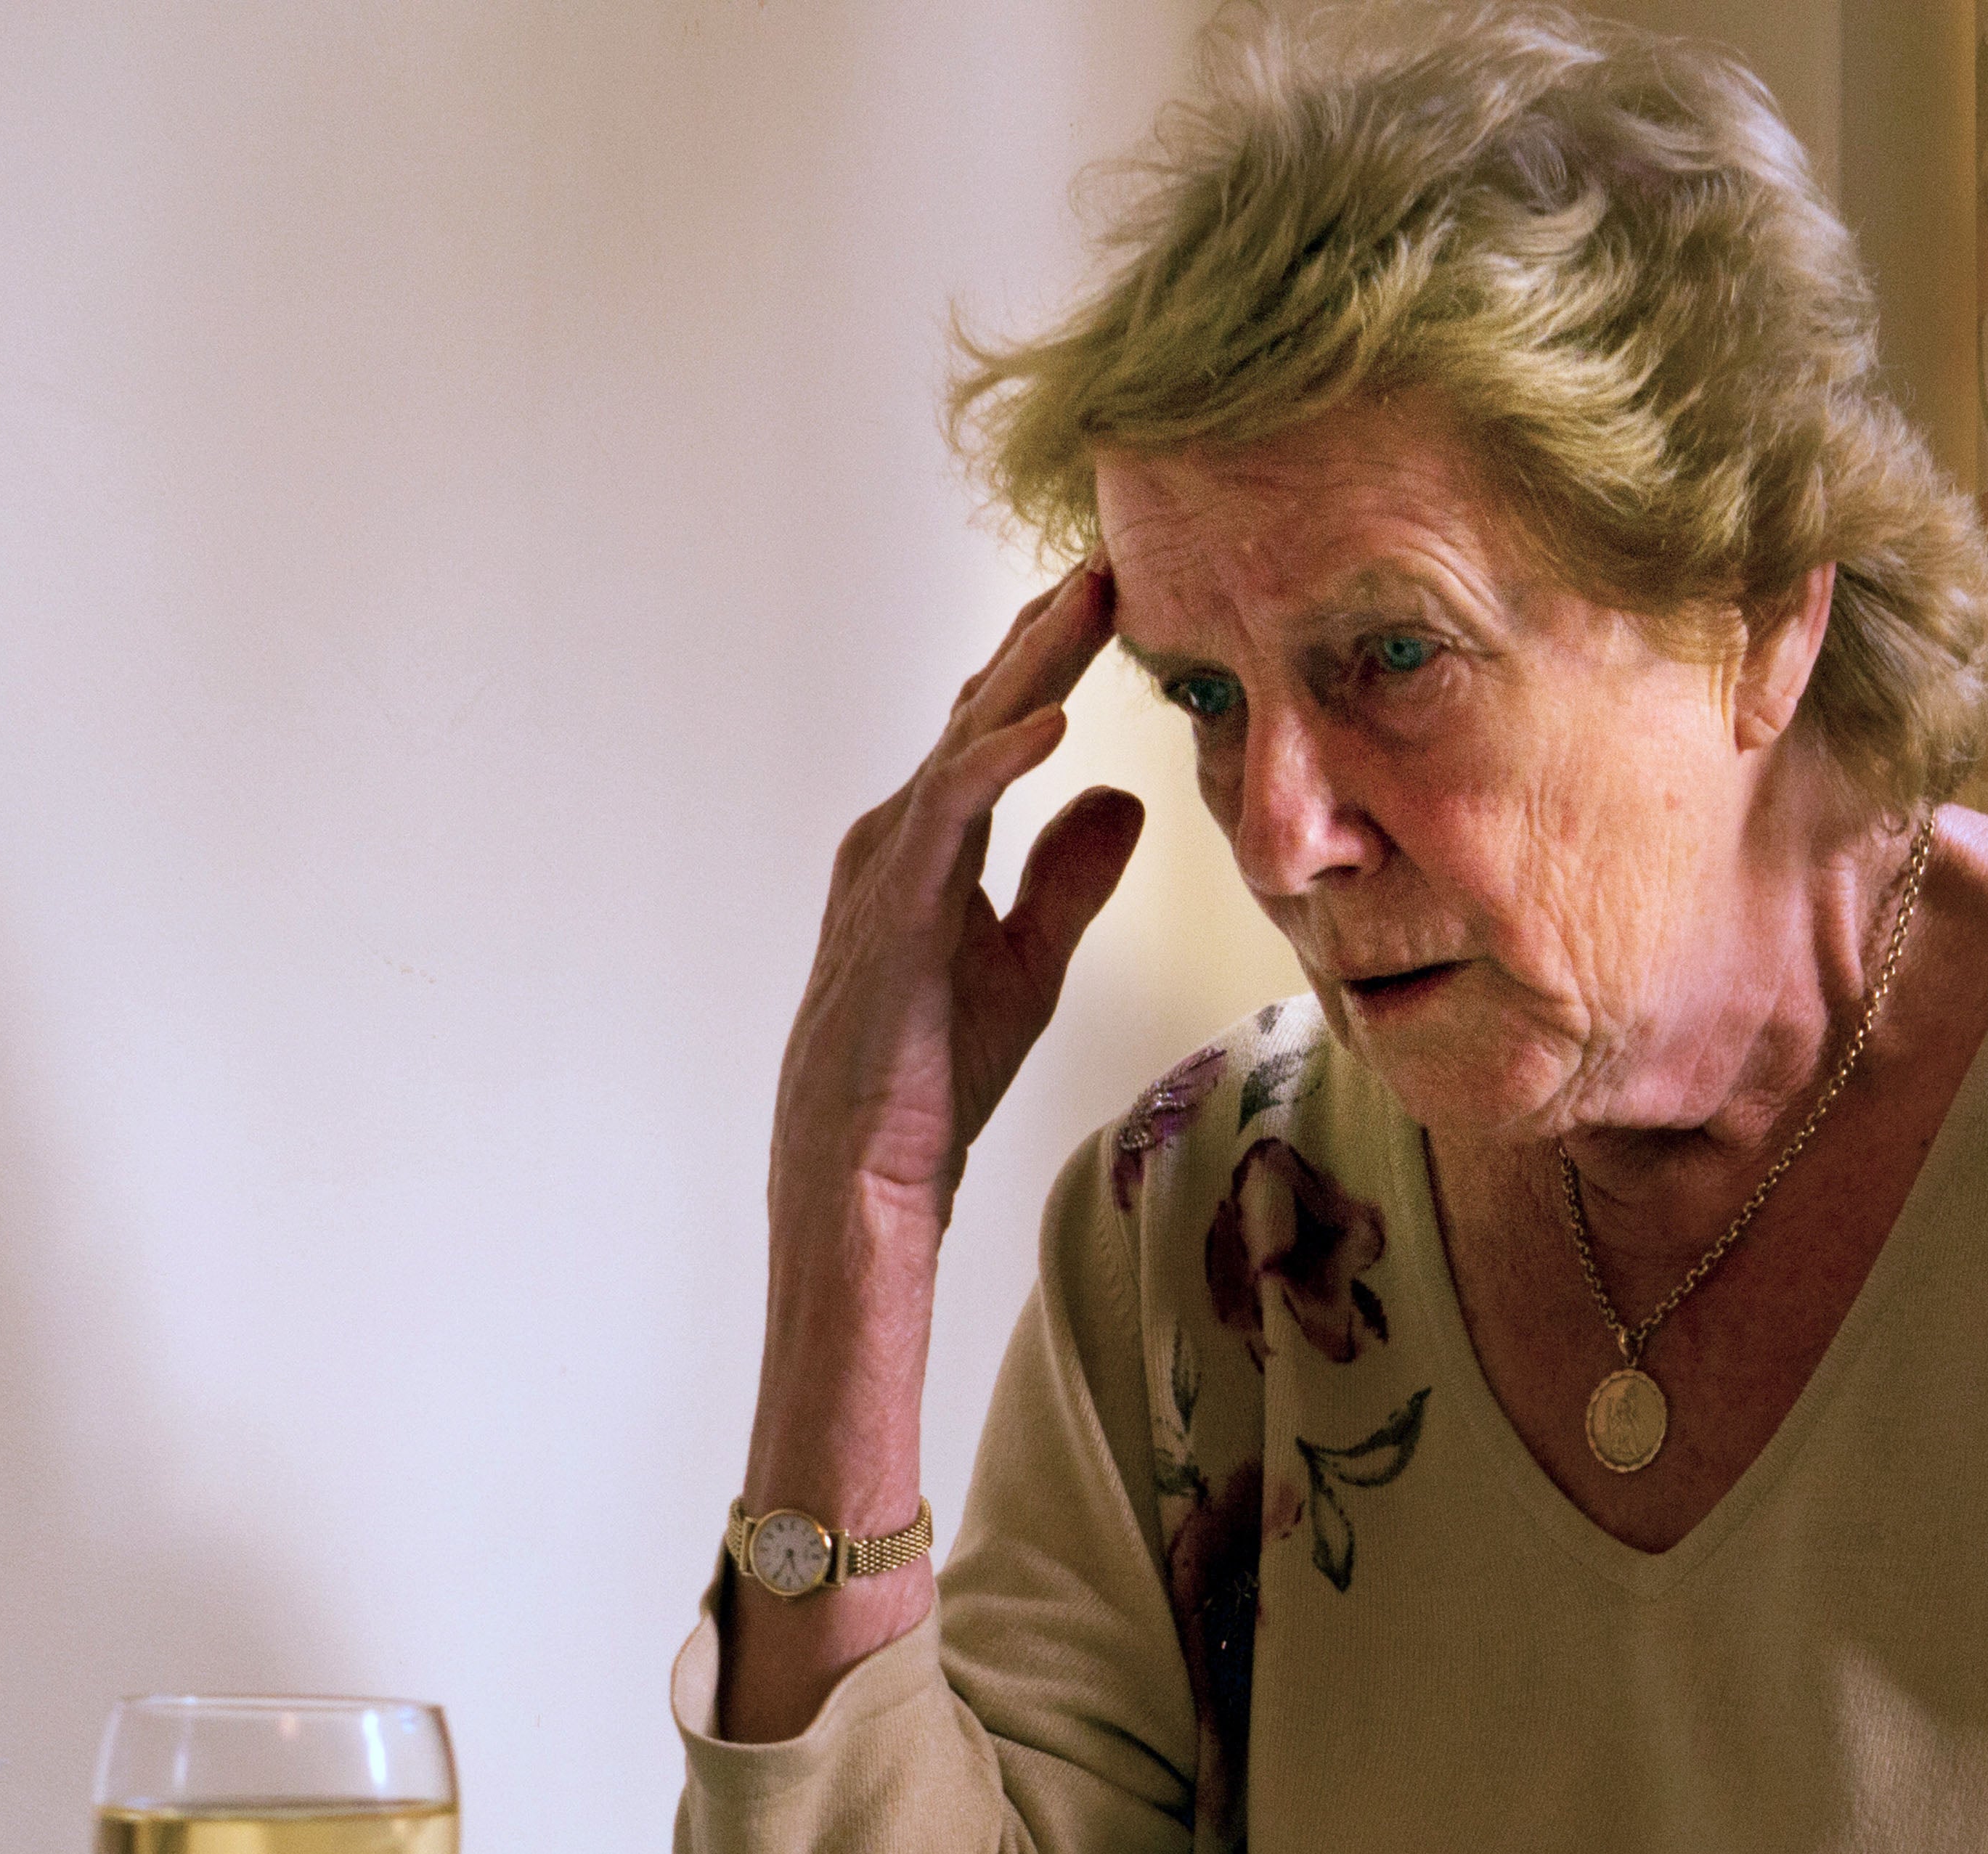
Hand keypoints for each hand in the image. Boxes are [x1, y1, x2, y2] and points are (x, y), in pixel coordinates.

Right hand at [775, 562, 1144, 1228]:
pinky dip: (999, 763)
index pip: (997, 723)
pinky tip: (1054, 723)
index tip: (1113, 588)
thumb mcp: (1029, 959)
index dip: (1052, 653)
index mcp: (932, 841)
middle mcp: (901, 834)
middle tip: (1110, 552)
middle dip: (1046, 628)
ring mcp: (889, 867)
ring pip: (966, 739)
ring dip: (1030, 666)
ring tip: (1091, 600)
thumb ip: (1068, 877)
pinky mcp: (895, 912)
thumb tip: (1120, 796)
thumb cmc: (933, 1073)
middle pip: (981, 708)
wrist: (867, 1167)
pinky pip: (948, 817)